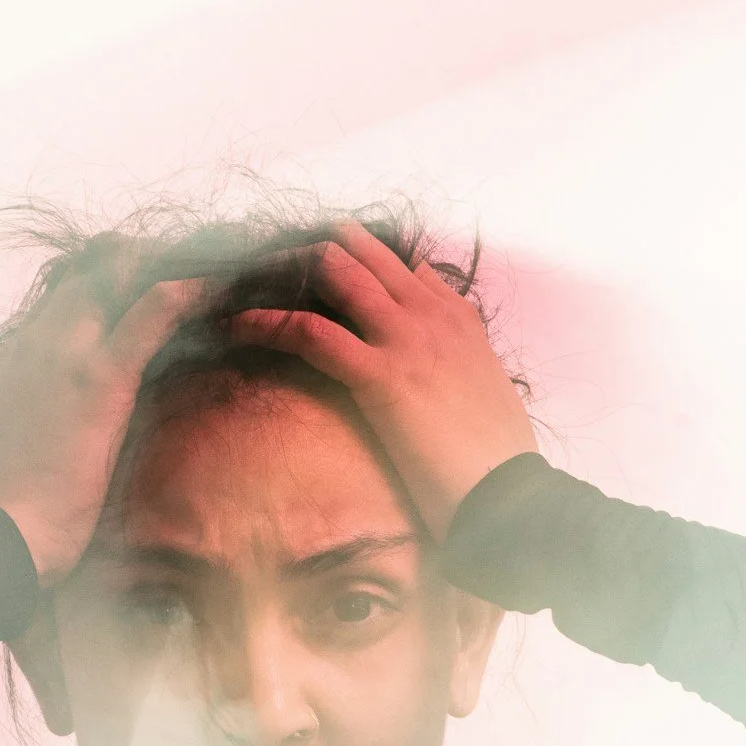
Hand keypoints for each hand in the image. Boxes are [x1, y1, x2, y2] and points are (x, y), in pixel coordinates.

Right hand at [0, 241, 204, 585]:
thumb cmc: (3, 518)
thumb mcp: (4, 457)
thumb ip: (24, 428)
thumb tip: (45, 440)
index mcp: (16, 360)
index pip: (67, 297)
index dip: (110, 283)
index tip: (150, 283)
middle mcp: (37, 342)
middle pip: (95, 269)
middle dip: (147, 259)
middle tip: (201, 261)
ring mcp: (66, 353)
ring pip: (122, 272)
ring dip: (174, 262)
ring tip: (222, 258)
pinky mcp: (100, 376)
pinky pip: (154, 310)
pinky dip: (192, 289)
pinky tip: (223, 283)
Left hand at [226, 221, 537, 539]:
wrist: (509, 492)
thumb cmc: (496, 454)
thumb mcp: (485, 380)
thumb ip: (459, 338)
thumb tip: (430, 301)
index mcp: (455, 317)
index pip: (396, 263)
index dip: (350, 258)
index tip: (311, 265)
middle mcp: (429, 315)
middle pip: (359, 254)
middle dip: (307, 253)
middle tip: (263, 267)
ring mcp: (405, 339)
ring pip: (335, 274)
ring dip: (285, 274)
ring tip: (242, 282)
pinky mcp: (380, 374)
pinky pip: (309, 332)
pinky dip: (266, 323)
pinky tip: (236, 325)